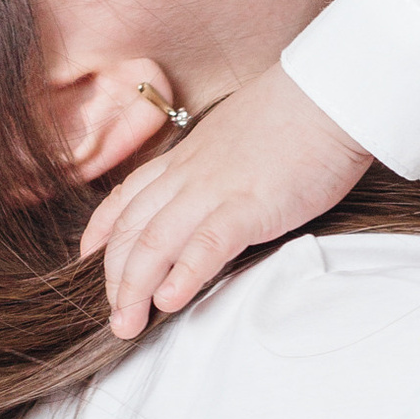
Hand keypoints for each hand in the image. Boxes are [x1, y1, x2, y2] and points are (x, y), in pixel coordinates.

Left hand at [80, 65, 370, 337]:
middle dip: (115, 279)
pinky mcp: (249, 205)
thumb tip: (224, 188)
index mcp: (188, 157)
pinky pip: (204, 244)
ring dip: (135, 289)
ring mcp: (215, 189)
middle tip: (114, 316)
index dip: (103, 230)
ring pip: (154, 241)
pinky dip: (183, 275)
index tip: (89, 256)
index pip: (129, 195)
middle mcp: (190, 174)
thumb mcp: (242, 137)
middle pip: (133, 229)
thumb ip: (222, 165)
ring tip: (128, 325)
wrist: (330, 93)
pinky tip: (171, 301)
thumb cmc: (300, 114)